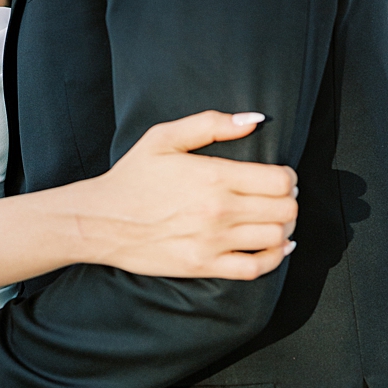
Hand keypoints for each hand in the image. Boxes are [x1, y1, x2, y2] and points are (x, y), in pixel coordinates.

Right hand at [86, 111, 298, 278]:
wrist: (100, 219)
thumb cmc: (131, 177)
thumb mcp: (162, 138)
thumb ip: (210, 124)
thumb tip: (254, 120)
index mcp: (213, 176)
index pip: (279, 180)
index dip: (287, 177)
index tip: (278, 177)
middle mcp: (219, 210)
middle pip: (284, 209)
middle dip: (288, 200)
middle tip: (277, 197)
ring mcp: (214, 240)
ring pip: (276, 236)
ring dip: (282, 226)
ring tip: (272, 218)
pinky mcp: (206, 265)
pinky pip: (257, 267)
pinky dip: (274, 258)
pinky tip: (273, 246)